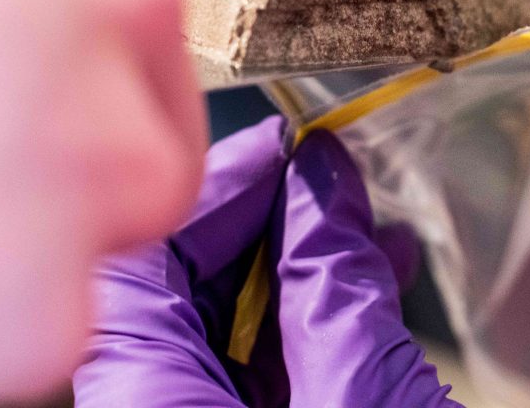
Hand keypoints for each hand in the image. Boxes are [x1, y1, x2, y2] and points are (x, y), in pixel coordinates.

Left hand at [74, 117, 459, 406]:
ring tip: (374, 217)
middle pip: (189, 289)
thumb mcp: (364, 398)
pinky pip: (273, 363)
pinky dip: (324, 314)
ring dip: (307, 261)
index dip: (213, 193)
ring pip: (236, 325)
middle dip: (271, 220)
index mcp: (157, 406)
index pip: (146, 270)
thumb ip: (335, 287)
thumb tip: (324, 181)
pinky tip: (383, 274)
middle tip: (329, 171)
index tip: (279, 147)